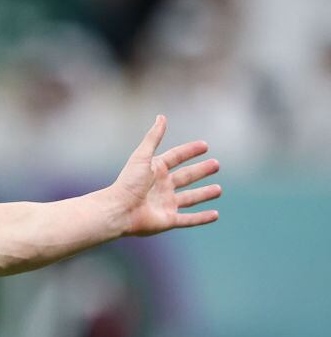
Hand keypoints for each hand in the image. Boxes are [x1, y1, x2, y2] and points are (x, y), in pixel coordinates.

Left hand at [112, 115, 221, 236]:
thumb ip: (153, 138)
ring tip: (219, 189)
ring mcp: (166, 204)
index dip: (189, 151)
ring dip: (204, 194)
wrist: (118, 210)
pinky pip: (189, 220)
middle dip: (201, 171)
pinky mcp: (168, 220)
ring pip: (190, 198)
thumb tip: (161, 116)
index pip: (176, 157)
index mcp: (155, 171)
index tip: (205, 145)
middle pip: (186, 177)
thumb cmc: (128, 183)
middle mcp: (161, 187)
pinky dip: (202, 218)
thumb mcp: (142, 157)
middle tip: (216, 164)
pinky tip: (215, 215)